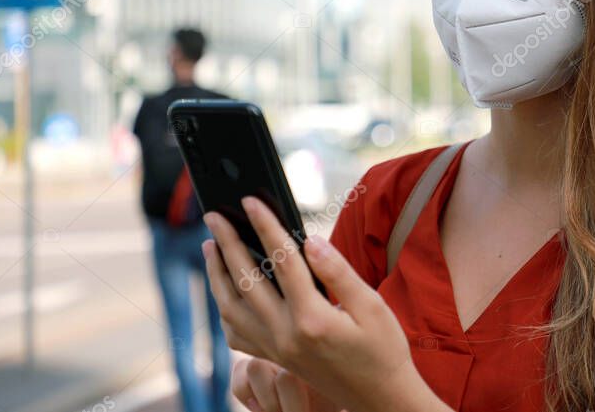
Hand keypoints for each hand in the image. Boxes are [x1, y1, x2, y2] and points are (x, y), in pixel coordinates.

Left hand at [202, 198, 444, 411]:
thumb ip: (338, 273)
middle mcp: (286, 336)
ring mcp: (276, 350)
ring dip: (217, 275)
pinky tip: (225, 292)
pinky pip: (237, 335)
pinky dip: (225, 309)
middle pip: (245, 281)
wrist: (380, 398)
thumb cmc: (383, 350)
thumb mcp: (372, 307)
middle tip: (214, 216)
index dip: (265, 226)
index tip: (250, 202)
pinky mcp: (275, 359)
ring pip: (231, 309)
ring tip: (210, 246)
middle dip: (227, 243)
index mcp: (312, 319)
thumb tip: (310, 241)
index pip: (281, 261)